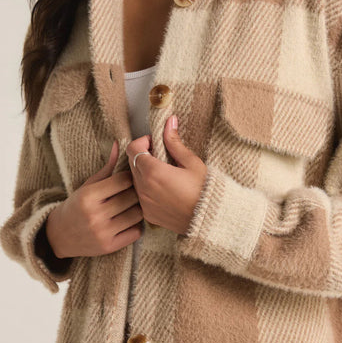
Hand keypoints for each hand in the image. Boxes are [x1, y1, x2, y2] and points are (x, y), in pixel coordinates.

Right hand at [46, 140, 143, 257]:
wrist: (59, 236)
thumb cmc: (77, 205)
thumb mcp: (88, 185)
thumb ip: (107, 167)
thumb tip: (120, 144)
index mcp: (88, 196)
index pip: (122, 180)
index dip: (129, 177)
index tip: (129, 178)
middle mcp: (96, 215)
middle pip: (132, 197)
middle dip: (136, 192)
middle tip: (136, 190)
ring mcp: (103, 232)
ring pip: (137, 214)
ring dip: (138, 208)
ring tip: (133, 205)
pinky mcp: (110, 247)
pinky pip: (136, 232)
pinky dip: (136, 225)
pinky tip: (129, 220)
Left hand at [126, 115, 207, 234]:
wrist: (209, 220)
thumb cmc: (204, 190)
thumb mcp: (192, 163)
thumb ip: (174, 142)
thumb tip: (169, 122)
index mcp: (153, 172)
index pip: (132, 149)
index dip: (143, 142)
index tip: (155, 143)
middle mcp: (143, 188)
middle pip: (131, 163)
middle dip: (143, 156)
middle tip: (162, 157)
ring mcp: (144, 203)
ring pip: (134, 180)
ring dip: (144, 173)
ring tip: (165, 174)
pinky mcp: (147, 214)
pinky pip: (140, 196)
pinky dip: (147, 189)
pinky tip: (165, 190)